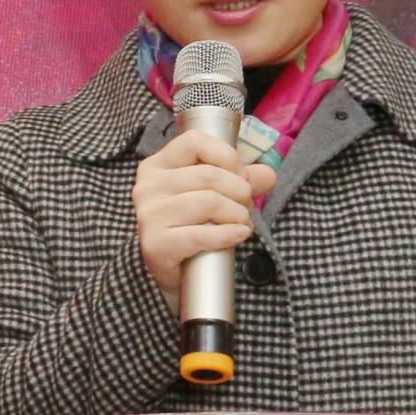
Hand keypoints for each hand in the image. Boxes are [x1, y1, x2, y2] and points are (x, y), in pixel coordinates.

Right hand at [133, 130, 274, 315]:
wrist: (175, 272)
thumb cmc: (193, 225)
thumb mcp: (217, 194)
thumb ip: (243, 180)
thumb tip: (268, 174)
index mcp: (157, 166)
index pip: (194, 141)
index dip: (227, 156)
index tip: (238, 175)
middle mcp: (147, 187)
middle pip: (208, 175)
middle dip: (239, 191)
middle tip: (245, 206)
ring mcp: (148, 215)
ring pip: (208, 202)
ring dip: (237, 214)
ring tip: (242, 223)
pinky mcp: (155, 244)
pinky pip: (201, 234)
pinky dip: (228, 234)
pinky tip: (239, 234)